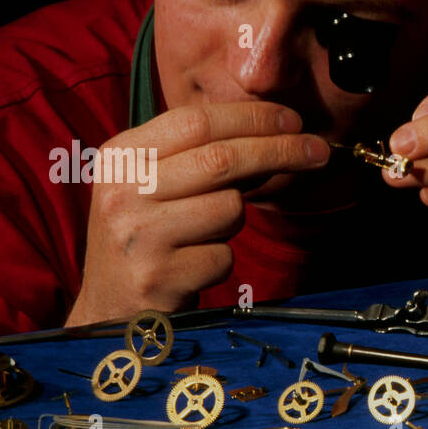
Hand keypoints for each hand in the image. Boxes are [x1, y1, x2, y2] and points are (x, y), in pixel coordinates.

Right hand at [66, 103, 329, 325]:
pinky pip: (223, 257)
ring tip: (203, 236)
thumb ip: (198, 157)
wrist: (108, 311)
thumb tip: (274, 133)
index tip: (294, 119)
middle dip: (279, 150)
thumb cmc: (145, 240)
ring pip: (229, 208)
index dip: (252, 117)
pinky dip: (221, 262)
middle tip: (319, 150)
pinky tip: (192, 269)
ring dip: (236, 220)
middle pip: (220, 159)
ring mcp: (139, 236)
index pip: (197, 121)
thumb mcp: (153, 186)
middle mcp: (124, 192)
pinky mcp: (159, 277)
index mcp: (121, 157)